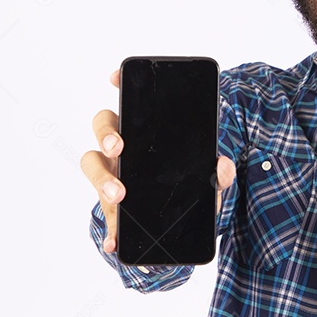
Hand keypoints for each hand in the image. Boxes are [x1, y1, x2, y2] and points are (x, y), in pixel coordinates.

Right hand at [79, 68, 234, 253]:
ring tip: (118, 196)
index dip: (121, 84)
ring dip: (102, 180)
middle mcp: (121, 147)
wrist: (181, 221)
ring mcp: (111, 173)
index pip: (129, 100)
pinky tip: (114, 240)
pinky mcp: (111, 206)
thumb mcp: (209, 179)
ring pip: (93, 166)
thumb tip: (223, 167)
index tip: (116, 76)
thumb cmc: (190, 186)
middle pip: (103, 127)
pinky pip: (104, 216)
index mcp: (144, 130)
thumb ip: (219, 173)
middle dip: (107, 135)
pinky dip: (109, 229)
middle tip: (119, 149)